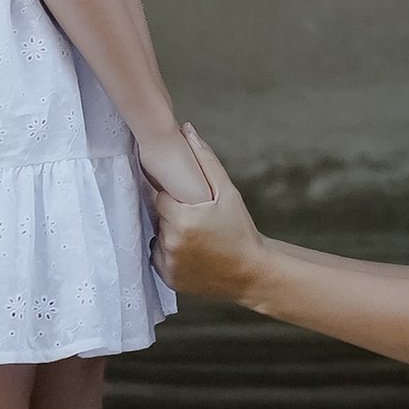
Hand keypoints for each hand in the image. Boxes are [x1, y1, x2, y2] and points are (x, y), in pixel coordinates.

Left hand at [150, 124, 262, 299]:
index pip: (160, 196)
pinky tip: (190, 248)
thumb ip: (205, 160)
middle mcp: (171, 243)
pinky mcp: (169, 279)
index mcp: (182, 219)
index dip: (172, 195)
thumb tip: (186, 129)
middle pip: (158, 216)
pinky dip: (169, 252)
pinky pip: (159, 257)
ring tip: (193, 234)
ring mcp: (169, 264)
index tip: (184, 198)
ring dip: (168, 232)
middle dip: (171, 213)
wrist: (252, 272)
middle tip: (193, 216)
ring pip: (157, 236)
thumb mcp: (228, 192)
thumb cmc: (241, 229)